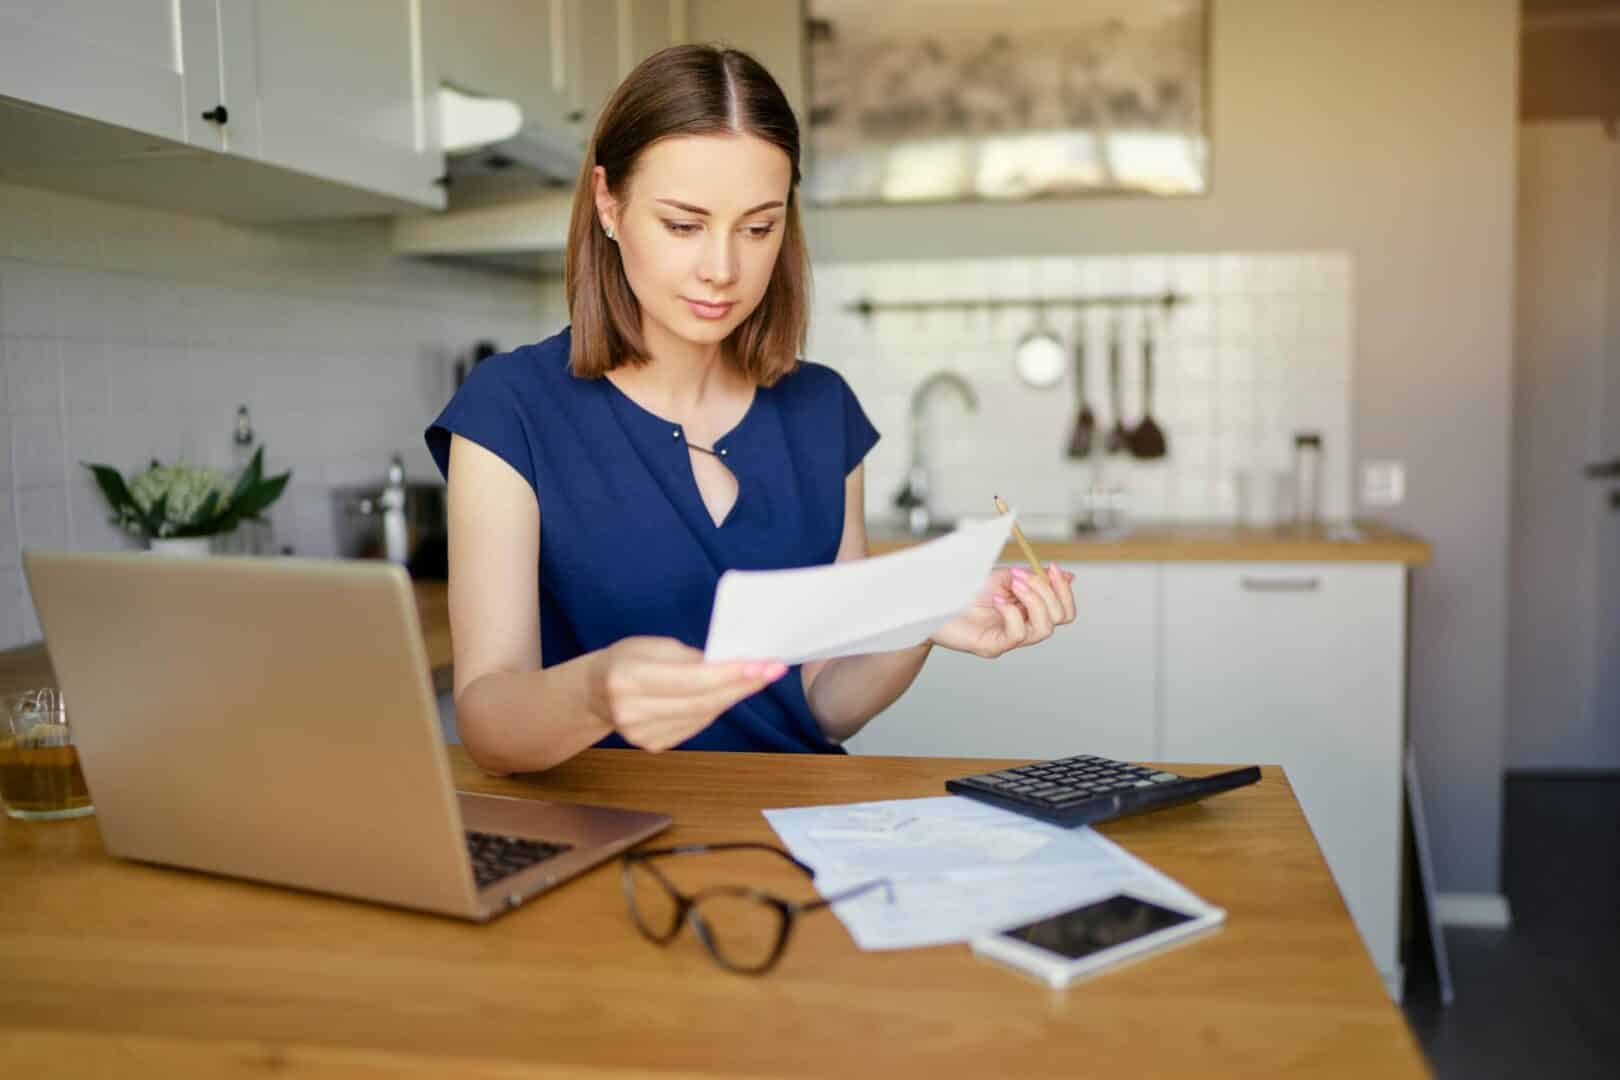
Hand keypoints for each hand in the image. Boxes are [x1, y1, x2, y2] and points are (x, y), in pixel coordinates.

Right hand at [587, 636, 786, 751]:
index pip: (691, 679)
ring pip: (703, 715)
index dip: (730, 673)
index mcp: (627, 678)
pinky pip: (696, 724)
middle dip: (742, 685)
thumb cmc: (625, 660)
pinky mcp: (653, 745)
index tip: (763, 664)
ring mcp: (642, 734)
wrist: (594, 693)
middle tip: (773, 670)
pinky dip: (716, 707)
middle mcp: (632, 711)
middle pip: (702, 701)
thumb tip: (731, 664)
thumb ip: (688, 658)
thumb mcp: (651, 645)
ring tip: (758, 677)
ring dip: (734, 695)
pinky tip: (729, 692)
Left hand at [929, 563, 1076, 658]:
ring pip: (1044, 629)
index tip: (1052, 567)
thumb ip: (1033, 577)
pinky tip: (997, 599)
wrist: (933, 602)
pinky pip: (1017, 634)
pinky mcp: (993, 647)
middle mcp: (1024, 628)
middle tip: (1024, 576)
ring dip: (1033, 601)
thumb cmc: (965, 590)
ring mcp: (1009, 640)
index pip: (1064, 610)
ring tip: (1012, 585)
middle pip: (1061, 618)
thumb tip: (1068, 576)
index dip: (1063, 589)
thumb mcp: (1004, 577)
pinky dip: (1011, 612)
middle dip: (1049, 592)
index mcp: (1029, 612)